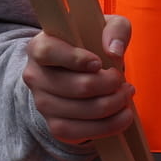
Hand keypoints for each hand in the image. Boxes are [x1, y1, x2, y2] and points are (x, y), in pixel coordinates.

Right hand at [20, 15, 135, 144]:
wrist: (79, 74)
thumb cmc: (92, 45)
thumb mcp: (106, 27)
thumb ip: (115, 29)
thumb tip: (114, 51)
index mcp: (39, 46)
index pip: (47, 52)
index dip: (75, 59)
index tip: (99, 63)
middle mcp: (34, 76)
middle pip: (72, 86)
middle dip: (107, 85)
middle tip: (122, 81)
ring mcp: (42, 103)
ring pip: (79, 111)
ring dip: (111, 105)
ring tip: (126, 95)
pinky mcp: (54, 125)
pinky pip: (79, 133)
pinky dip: (107, 126)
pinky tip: (123, 116)